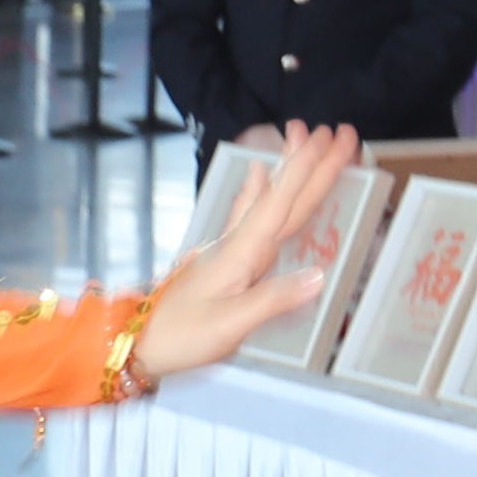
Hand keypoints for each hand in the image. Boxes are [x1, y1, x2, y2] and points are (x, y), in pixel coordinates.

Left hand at [134, 120, 360, 381]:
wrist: (137, 345)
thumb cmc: (182, 336)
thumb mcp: (230, 324)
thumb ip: (273, 299)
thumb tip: (321, 274)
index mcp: (242, 254)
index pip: (281, 204)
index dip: (307, 171)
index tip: (330, 139)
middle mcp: (238, 245)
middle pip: (282, 198)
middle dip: (310, 164)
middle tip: (339, 130)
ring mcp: (231, 251)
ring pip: (270, 203)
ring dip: (290, 172)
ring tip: (303, 138)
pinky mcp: (227, 263)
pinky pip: (253, 218)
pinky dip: (258, 193)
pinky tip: (257, 175)